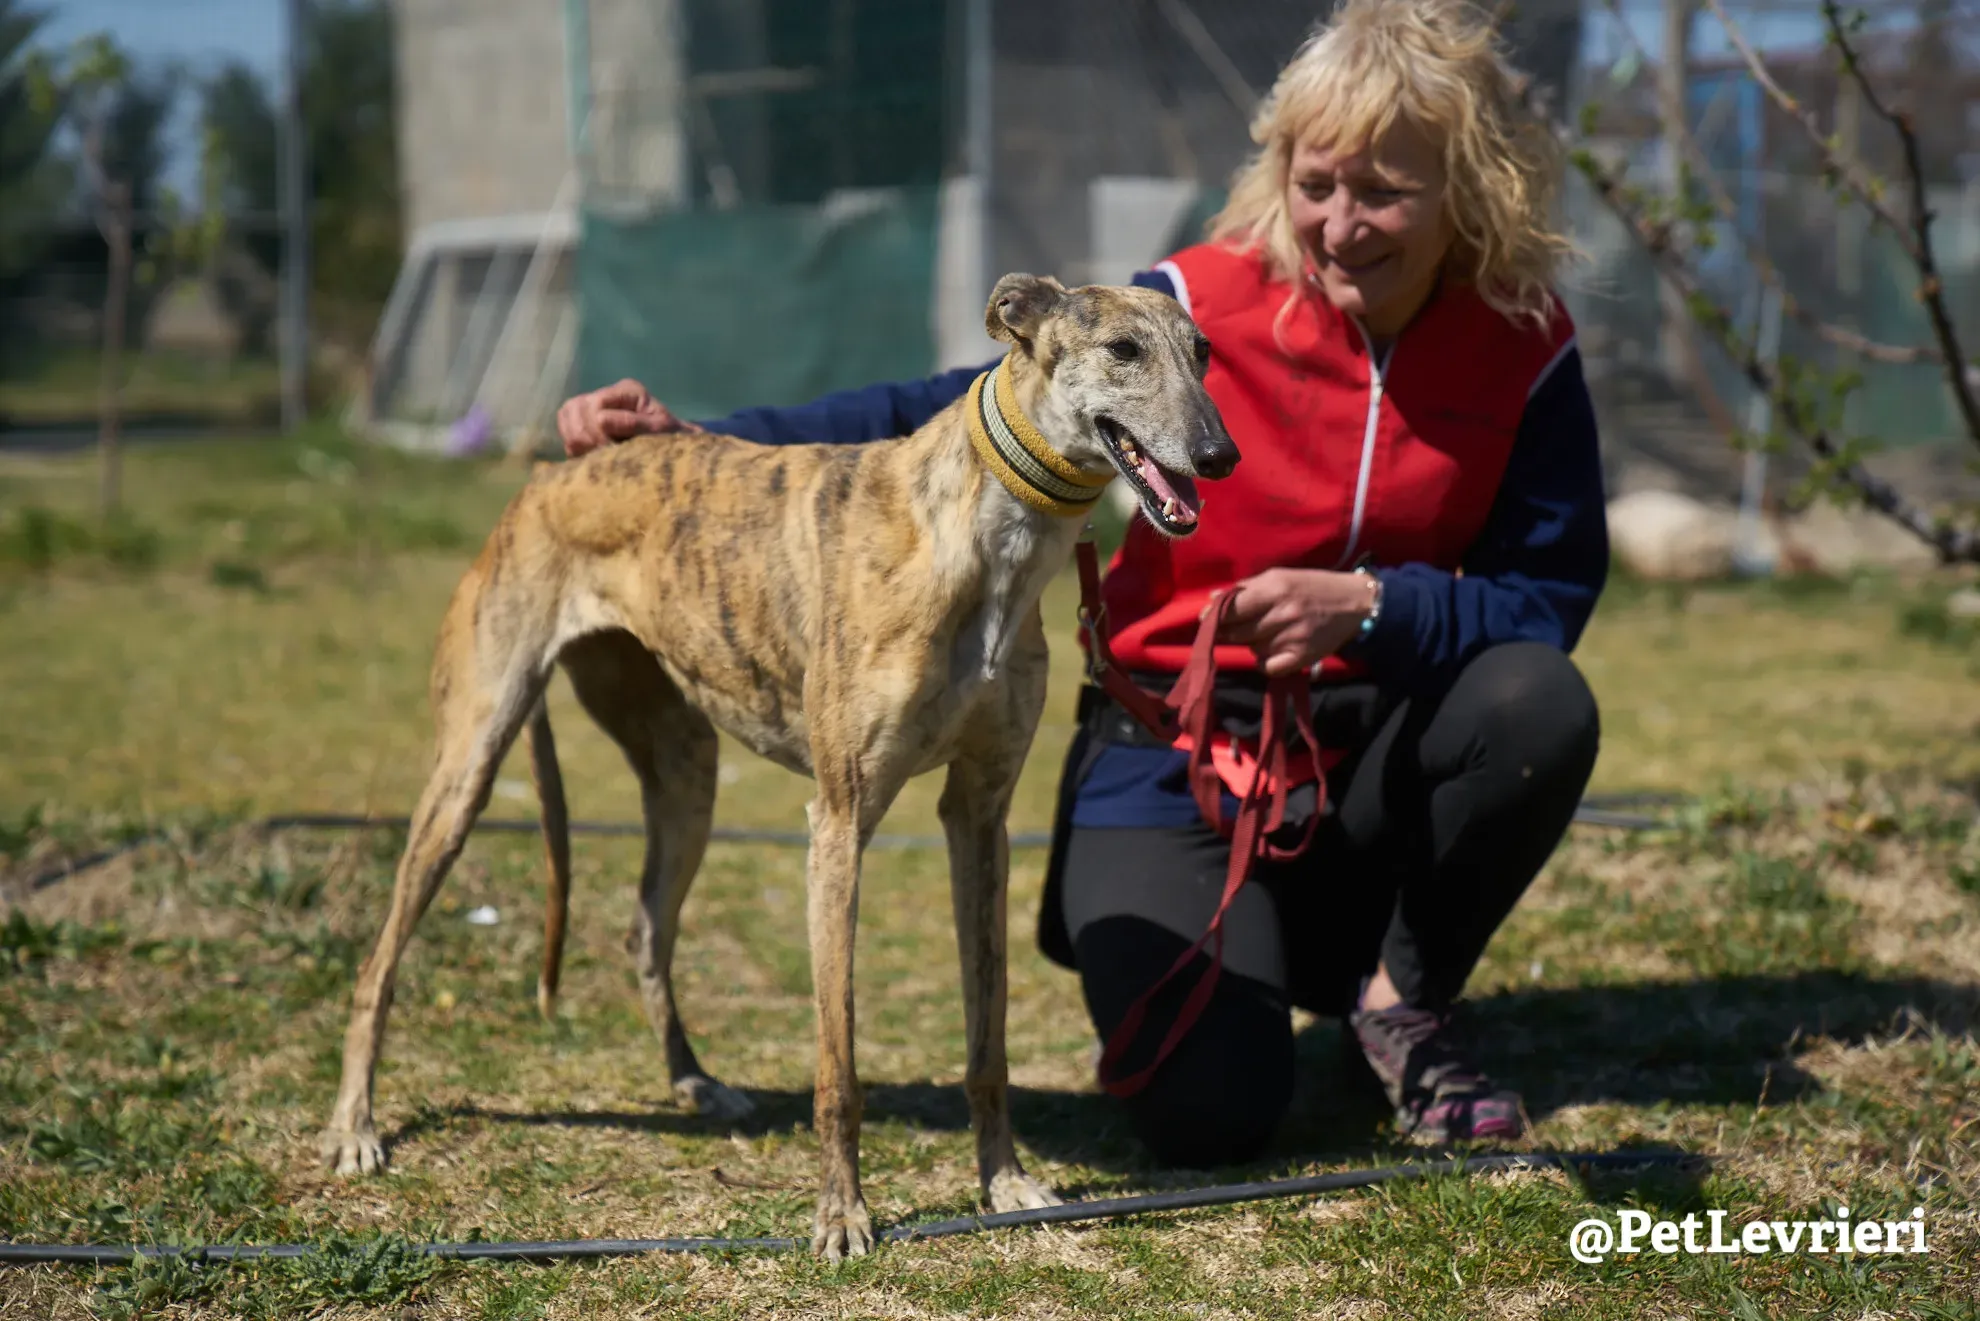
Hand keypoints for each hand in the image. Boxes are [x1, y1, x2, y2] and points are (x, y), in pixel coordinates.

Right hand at [557, 379, 701, 457]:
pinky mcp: (588, 424)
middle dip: (582, 434)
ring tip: (593, 456)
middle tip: (598, 454)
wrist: (675, 449)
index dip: (596, 428)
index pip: (596, 403)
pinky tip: (588, 456)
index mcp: (627, 391)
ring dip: (575, 439)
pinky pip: (566, 429)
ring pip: (566, 415)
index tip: (608, 449)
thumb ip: (632, 423)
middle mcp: (608, 394)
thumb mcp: (659, 430)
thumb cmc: (671, 437)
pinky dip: (573, 445)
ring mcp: (595, 407)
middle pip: (574, 406)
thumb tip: (601, 421)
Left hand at [1213, 567, 1378, 676]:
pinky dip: (1265, 662)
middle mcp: (1284, 613)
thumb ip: (1247, 588)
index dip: (1215, 616)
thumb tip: (1212, 598)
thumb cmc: (1313, 586)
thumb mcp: (1281, 577)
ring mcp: (1294, 637)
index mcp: (1276, 589)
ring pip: (1253, 649)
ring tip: (1264, 633)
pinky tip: (1273, 651)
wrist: (1356, 603)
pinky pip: (1269, 667)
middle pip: (1239, 632)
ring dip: (1251, 644)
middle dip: (1228, 633)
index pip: (1234, 607)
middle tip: (1227, 631)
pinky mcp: (1303, 657)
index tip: (1204, 621)